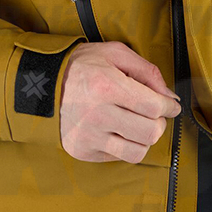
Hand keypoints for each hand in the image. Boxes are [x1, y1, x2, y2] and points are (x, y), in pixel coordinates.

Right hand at [58, 41, 180, 162]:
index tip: (171, 106)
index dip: (169, 107)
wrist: (41, 85)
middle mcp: (97, 114)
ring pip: (138, 151)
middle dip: (159, 122)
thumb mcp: (114, 54)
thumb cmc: (81, 66)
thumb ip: (147, 71)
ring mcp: (88, 136)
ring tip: (137, 124)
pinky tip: (118, 130)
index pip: (153, 106)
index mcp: (105, 86)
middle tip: (152, 114)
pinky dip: (125, 145)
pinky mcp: (83, 150)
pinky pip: (119, 157)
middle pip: (150, 132)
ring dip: (144, 138)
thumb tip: (170, 98)